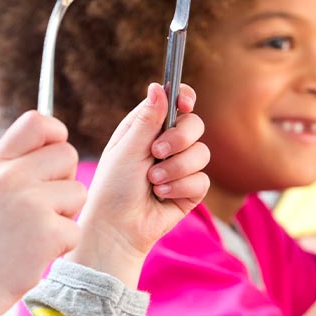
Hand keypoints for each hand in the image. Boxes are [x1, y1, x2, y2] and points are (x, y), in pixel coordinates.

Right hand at [0, 110, 86, 315]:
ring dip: (66, 215)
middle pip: (66, 154)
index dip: (55, 134)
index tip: (55, 154)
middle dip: (65, 180)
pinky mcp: (48, 232)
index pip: (36, 122)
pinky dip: (62, 244)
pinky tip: (36, 253)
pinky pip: (75, 228)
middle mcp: (9, 176)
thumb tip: (51, 139)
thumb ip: (11, 166)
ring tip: (36, 233)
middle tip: (46, 206)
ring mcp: (29, 203)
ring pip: (78, 192)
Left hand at [67, 83, 209, 284]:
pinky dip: (180, 187)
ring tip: (152, 182)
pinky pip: (202, 180)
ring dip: (175, 168)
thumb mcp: (126, 149)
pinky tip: (161, 196)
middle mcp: (165, 145)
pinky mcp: (190, 190)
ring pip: (201, 153)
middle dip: (179, 138)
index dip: (184, 98)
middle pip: (195, 125)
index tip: (185, 103)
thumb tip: (158, 87)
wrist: (117, 228)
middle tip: (157, 152)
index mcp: (146, 129)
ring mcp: (180, 167)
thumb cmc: (113, 188)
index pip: (174, 103)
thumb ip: (147, 120)